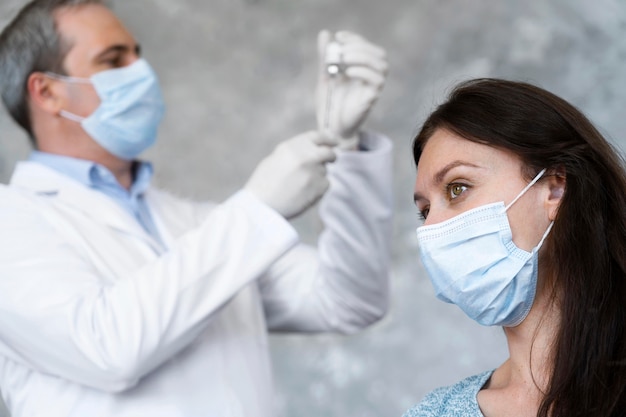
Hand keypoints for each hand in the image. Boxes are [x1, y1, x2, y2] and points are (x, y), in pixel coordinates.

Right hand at [244, 131, 336, 218]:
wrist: (261, 205)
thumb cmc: (264, 184)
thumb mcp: (276, 159)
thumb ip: (295, 152)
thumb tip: (313, 149)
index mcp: (293, 146)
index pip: (318, 136)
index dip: (328, 138)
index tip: (334, 141)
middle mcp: (306, 156)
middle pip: (328, 152)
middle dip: (331, 156)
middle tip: (331, 160)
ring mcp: (314, 171)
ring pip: (324, 170)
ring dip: (318, 175)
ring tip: (299, 185)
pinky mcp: (319, 187)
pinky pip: (326, 184)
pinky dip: (319, 189)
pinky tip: (303, 194)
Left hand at [316, 30, 387, 149]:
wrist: (330, 127)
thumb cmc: (330, 103)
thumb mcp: (325, 76)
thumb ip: (325, 57)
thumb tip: (325, 33)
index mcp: (363, 70)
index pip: (368, 47)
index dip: (355, 38)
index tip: (339, 36)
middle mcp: (371, 78)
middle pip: (380, 54)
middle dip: (361, 47)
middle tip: (341, 50)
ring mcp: (373, 88)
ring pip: (382, 65)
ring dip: (363, 57)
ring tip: (343, 59)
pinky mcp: (371, 99)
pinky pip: (376, 81)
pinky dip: (362, 72)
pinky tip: (347, 72)